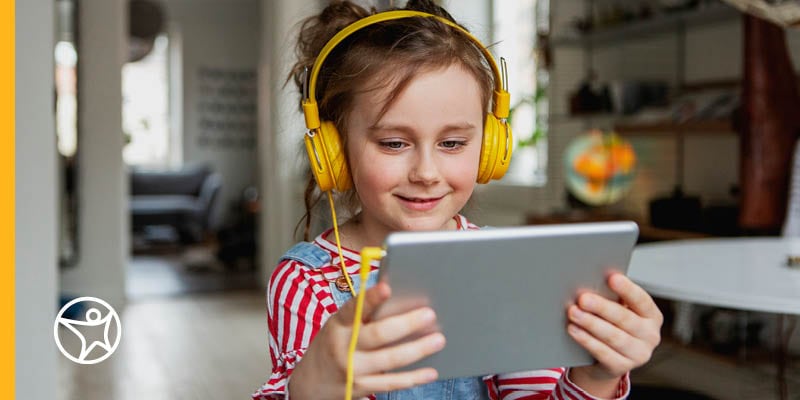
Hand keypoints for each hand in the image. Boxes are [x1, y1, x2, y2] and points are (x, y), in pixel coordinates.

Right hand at [289, 282, 444, 399]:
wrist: (311, 383)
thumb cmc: (334, 344)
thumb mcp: (339, 326)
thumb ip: (361, 314)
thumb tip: (394, 294)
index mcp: (338, 324)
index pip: (354, 308)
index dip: (370, 298)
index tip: (387, 288)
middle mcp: (344, 347)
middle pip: (378, 335)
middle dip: (406, 324)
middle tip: (429, 315)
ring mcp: (352, 369)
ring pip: (389, 359)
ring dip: (417, 350)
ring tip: (438, 339)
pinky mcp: (361, 387)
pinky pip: (391, 383)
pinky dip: (413, 378)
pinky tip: (430, 372)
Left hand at [566, 273, 662, 394]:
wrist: (606, 359)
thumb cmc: (612, 325)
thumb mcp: (617, 310)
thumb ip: (611, 297)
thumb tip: (592, 281)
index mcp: (652, 316)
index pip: (642, 300)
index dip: (627, 289)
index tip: (612, 278)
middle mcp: (650, 336)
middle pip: (625, 319)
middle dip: (602, 307)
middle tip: (583, 298)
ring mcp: (638, 354)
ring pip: (613, 337)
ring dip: (591, 323)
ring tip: (574, 312)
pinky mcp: (622, 367)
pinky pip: (603, 353)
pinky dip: (586, 340)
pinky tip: (573, 329)